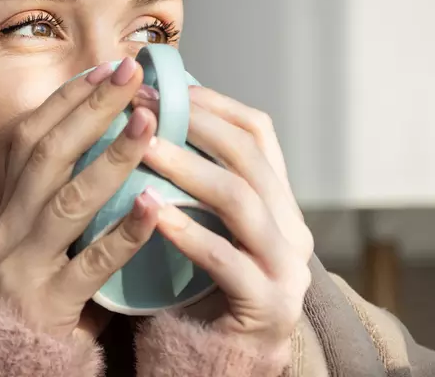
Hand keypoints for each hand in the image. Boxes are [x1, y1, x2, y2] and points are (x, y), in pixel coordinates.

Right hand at [0, 57, 160, 339]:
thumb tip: (114, 125)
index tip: (106, 64)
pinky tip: (155, 207)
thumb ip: (68, 186)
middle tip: (132, 74)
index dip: (66, 98)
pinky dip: (123, 233)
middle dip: (90, 110)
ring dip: (110, 159)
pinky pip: (89, 265)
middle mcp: (9, 227)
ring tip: (149, 125)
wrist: (13, 357)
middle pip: (46, 155)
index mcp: (8, 204)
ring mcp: (25, 266)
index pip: (30, 136)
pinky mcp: (49, 304)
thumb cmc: (46, 286)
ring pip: (66, 203)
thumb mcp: (44, 230)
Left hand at [134, 85, 313, 372]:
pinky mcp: (266, 306)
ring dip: (187, 170)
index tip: (162, 86)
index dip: (213, 104)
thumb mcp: (202, 228)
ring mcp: (285, 269)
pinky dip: (188, 232)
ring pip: (241, 202)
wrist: (216, 367)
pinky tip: (151, 212)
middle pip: (250, 159)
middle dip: (196, 126)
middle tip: (143, 108)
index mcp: (280, 204)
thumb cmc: (196, 293)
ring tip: (141, 150)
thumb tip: (148, 116)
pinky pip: (225, 260)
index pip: (258, 134)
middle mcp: (292, 230)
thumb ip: (191, 183)